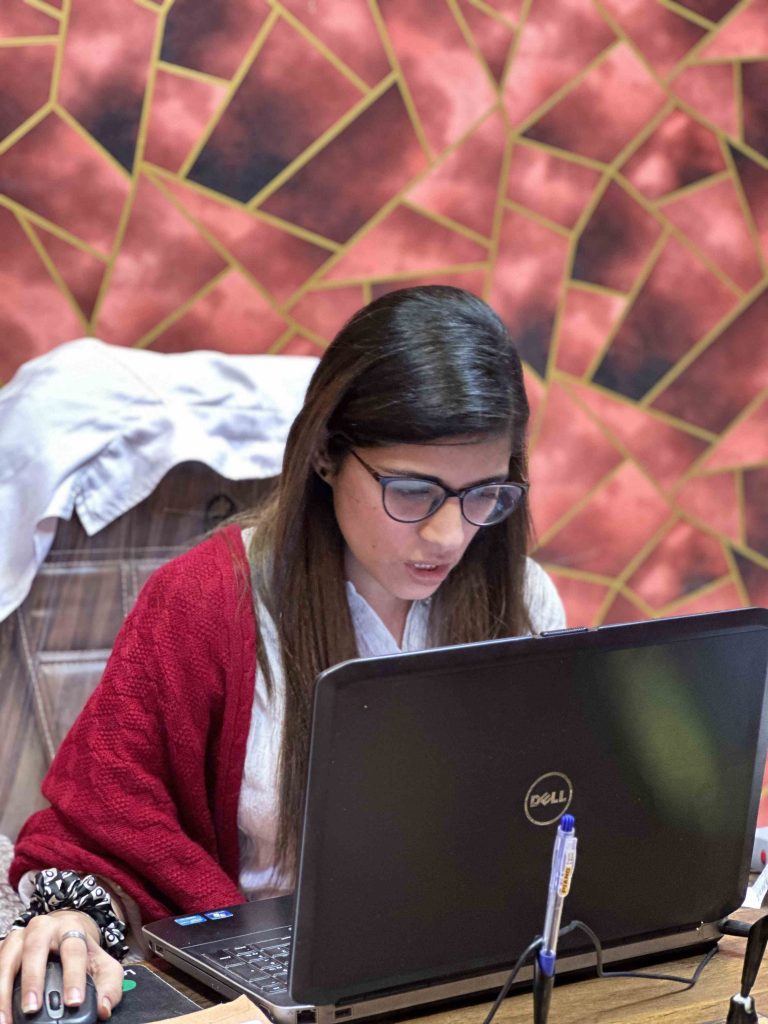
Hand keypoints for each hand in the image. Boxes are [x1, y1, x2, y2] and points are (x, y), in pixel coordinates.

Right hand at [0, 910, 123, 1023]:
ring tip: (6, 1020)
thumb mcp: (103, 966)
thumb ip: (109, 987)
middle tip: (33, 1009)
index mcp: (71, 928)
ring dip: (4, 989)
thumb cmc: (84, 953)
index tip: (73, 1002)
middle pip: (35, 947)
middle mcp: (44, 927)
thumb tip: (103, 1009)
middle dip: (33, 979)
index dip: (73, 976)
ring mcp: (20, 936)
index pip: (74, 949)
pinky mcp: (4, 946)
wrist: (65, 932)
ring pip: (8, 956)